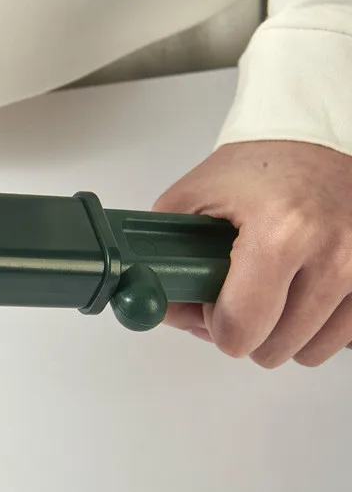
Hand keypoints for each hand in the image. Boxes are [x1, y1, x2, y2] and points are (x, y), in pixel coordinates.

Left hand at [153, 140, 351, 367]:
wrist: (319, 139)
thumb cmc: (260, 167)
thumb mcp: (193, 199)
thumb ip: (165, 259)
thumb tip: (158, 309)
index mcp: (279, 233)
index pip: (240, 328)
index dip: (214, 325)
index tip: (211, 305)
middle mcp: (333, 253)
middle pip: (273, 349)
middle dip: (245, 332)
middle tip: (239, 296)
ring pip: (309, 352)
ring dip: (282, 334)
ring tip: (271, 292)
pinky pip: (342, 337)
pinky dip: (317, 327)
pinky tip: (302, 294)